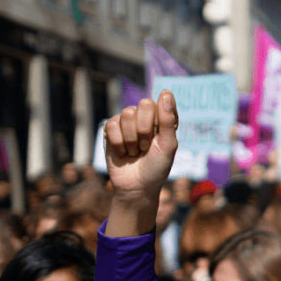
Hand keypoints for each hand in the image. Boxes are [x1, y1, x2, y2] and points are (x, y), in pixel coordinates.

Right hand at [105, 92, 179, 236]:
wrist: (136, 188)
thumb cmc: (157, 168)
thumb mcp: (168, 146)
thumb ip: (168, 120)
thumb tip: (165, 92)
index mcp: (163, 120)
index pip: (163, 102)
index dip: (161, 119)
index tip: (159, 135)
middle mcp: (145, 118)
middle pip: (144, 104)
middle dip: (145, 129)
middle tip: (146, 146)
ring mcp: (127, 123)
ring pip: (126, 114)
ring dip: (132, 139)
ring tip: (135, 152)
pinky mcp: (111, 131)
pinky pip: (112, 125)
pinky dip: (118, 143)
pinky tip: (123, 153)